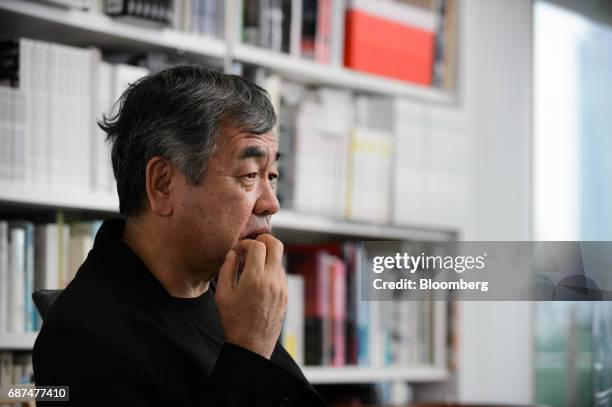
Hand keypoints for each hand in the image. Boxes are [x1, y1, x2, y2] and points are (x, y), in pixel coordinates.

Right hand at [214, 234, 286, 358]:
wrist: (251, 345)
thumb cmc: (233, 320)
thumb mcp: (222, 294)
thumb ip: (226, 269)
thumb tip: (233, 253)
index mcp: (255, 278)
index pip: (258, 245)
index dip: (246, 243)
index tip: (238, 250)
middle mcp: (272, 280)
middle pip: (276, 244)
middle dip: (264, 240)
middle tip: (252, 246)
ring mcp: (282, 287)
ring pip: (279, 259)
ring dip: (267, 256)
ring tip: (251, 267)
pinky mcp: (286, 294)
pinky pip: (280, 273)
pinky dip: (271, 269)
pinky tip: (258, 279)